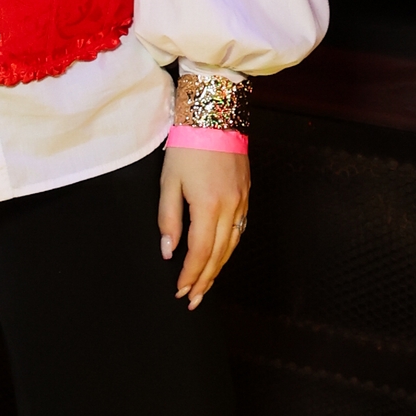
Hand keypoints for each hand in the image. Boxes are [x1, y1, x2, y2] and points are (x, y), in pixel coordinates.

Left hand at [158, 146, 250, 308]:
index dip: (190, 274)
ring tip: (206, 285)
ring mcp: (242, 200)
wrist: (215, 116)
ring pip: (232, 244)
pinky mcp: (246, 192)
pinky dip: (230, 248)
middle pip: (219, 254)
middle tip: (193, 299)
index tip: (180, 290)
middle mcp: (231, 207)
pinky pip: (240, 228)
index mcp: (208, 206)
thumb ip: (169, 219)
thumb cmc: (187, 146)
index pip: (200, 252)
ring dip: (219, 268)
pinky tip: (221, 255)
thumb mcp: (168, 182)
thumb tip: (168, 250)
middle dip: (205, 280)